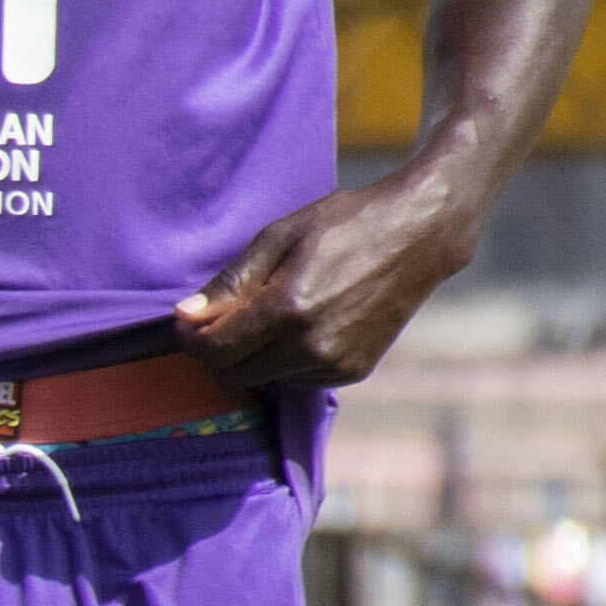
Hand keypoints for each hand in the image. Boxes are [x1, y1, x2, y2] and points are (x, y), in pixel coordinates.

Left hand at [175, 164, 483, 392]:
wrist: (421, 234)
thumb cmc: (345, 224)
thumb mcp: (278, 238)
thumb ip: (230, 283)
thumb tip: (184, 317)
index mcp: (290, 310)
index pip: (214, 352)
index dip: (192, 340)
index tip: (193, 320)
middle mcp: (313, 346)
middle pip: (233, 375)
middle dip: (221, 350)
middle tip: (233, 315)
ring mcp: (337, 364)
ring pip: (264, 380)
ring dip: (257, 356)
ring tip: (282, 311)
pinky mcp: (354, 372)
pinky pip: (297, 379)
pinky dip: (288, 360)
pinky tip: (308, 323)